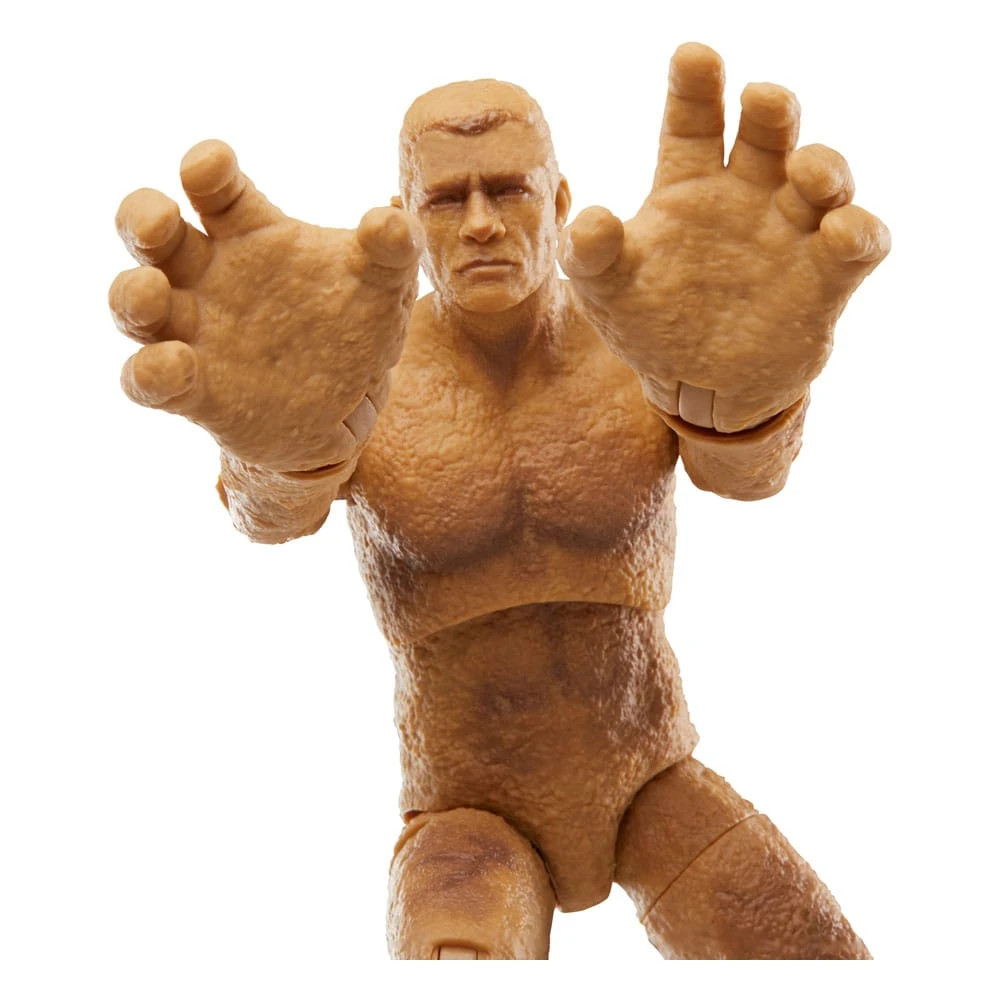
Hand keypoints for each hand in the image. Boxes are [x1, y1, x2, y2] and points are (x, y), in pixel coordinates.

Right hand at [110, 140, 422, 470]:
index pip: (213, 187)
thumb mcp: (385, 285)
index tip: (212, 166)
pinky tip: (174, 367)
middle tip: (159, 221)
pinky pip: (147, 379)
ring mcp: (191, 332)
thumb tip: (391, 217)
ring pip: (132, 305)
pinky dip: (151, 373)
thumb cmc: (356, 327)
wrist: (351, 409)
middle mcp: (207, 276)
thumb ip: (392, 247)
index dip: (205, 169)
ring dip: (132, 295)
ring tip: (155, 293)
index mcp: (249, 234)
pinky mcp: (190, 392)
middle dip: (141, 220)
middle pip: (149, 232)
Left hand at [559, 43, 889, 432]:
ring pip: (824, 176)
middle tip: (762, 99)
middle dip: (771, 108)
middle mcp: (746, 194)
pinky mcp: (827, 277)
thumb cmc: (648, 326)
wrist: (697, 388)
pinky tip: (841, 232)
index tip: (693, 57)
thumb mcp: (604, 293)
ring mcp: (791, 232)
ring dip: (824, 167)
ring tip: (805, 172)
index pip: (694, 121)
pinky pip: (858, 243)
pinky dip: (858, 233)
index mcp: (689, 185)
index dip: (695, 86)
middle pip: (768, 132)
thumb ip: (589, 255)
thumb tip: (590, 220)